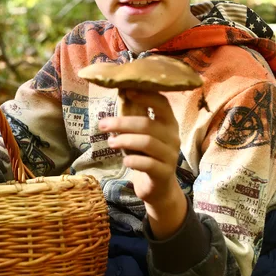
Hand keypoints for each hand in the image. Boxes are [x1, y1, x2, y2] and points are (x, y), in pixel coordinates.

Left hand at [98, 89, 186, 238]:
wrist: (158, 187)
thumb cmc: (146, 154)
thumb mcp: (140, 133)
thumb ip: (134, 114)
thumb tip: (121, 88)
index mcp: (168, 122)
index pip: (162, 103)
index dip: (146, 95)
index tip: (127, 91)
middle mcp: (173, 137)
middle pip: (147, 124)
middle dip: (122, 123)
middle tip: (103, 125)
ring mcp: (170, 155)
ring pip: (147, 142)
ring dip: (125, 140)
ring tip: (110, 142)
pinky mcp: (164, 173)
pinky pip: (148, 164)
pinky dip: (133, 160)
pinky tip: (124, 161)